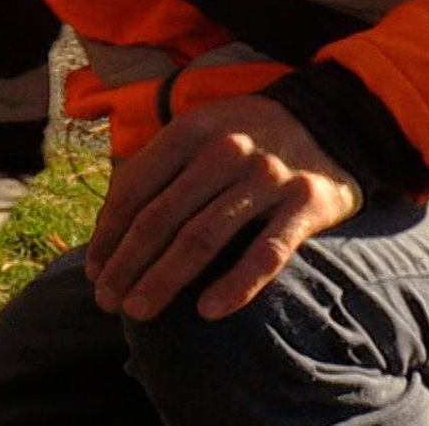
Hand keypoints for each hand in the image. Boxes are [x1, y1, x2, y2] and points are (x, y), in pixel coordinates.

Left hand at [84, 95, 361, 321]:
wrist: (334, 118)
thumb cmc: (249, 135)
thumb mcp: (200, 130)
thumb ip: (160, 168)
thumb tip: (110, 227)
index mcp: (190, 130)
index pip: (134, 189)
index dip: (108, 234)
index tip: (94, 270)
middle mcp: (225, 151)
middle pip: (161, 218)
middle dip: (126, 264)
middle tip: (106, 301)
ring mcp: (267, 177)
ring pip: (203, 239)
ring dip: (164, 279)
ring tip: (138, 311)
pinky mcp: (307, 204)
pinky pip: (266, 253)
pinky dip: (236, 285)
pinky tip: (207, 311)